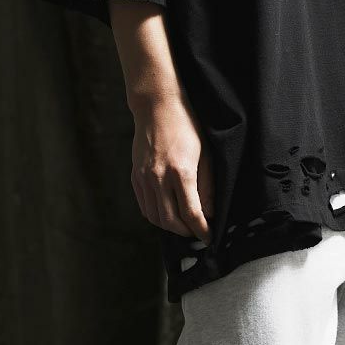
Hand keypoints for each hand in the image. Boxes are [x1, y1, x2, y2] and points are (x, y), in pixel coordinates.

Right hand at [130, 96, 212, 241]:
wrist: (157, 107)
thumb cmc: (186, 126)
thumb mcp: (205, 155)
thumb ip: (207, 186)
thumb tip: (209, 212)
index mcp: (181, 172)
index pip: (192, 214)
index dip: (202, 230)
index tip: (209, 237)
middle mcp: (159, 178)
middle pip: (170, 221)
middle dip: (186, 232)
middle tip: (197, 232)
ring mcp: (144, 178)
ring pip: (154, 217)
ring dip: (170, 227)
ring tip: (183, 225)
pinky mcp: (135, 176)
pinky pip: (144, 206)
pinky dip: (156, 216)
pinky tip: (167, 213)